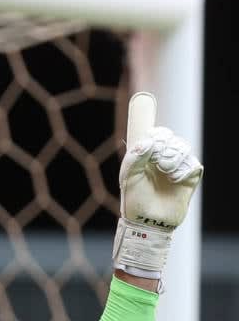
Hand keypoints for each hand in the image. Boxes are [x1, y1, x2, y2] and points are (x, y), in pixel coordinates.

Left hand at [113, 92, 202, 281]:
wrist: (149, 221)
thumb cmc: (134, 200)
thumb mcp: (128, 176)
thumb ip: (135, 156)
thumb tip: (147, 141)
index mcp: (143, 155)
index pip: (150, 131)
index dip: (146, 115)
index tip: (143, 99)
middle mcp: (159, 157)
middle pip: (167, 135)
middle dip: (162, 141)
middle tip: (155, 156)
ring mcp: (176, 165)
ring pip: (181, 146)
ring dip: (172, 155)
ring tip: (164, 170)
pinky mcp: (190, 176)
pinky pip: (191, 162)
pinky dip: (182, 169)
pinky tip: (175, 179)